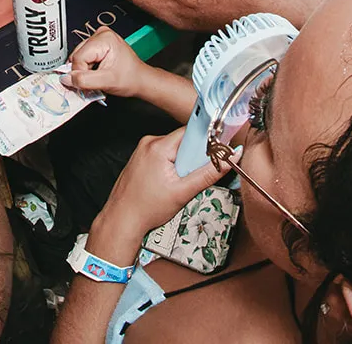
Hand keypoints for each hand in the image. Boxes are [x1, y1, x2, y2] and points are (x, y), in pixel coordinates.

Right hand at [64, 27, 149, 98]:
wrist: (140, 79)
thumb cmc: (130, 78)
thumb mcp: (107, 82)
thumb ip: (85, 80)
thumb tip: (66, 78)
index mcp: (104, 38)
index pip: (78, 57)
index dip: (79, 74)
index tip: (85, 86)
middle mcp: (100, 34)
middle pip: (77, 56)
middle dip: (81, 73)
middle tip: (91, 84)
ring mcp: (99, 38)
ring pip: (78, 58)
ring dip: (83, 71)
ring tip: (96, 78)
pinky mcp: (97, 44)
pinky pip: (83, 57)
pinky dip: (86, 68)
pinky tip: (96, 73)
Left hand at [90, 128, 230, 249]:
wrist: (122, 220)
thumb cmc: (146, 209)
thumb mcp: (183, 192)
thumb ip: (209, 174)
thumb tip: (229, 159)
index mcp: (159, 146)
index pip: (191, 132)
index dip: (204, 143)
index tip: (214, 152)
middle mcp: (149, 143)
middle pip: (183, 141)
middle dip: (192, 158)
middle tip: (190, 177)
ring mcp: (143, 149)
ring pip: (174, 149)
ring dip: (181, 163)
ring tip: (176, 183)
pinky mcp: (140, 157)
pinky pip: (163, 154)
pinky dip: (170, 165)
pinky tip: (166, 182)